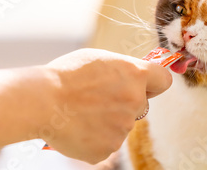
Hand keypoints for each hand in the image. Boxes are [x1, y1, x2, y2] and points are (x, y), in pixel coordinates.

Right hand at [42, 48, 171, 163]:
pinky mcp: (108, 148)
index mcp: (135, 75)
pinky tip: (79, 126)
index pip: (163, 80)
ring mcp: (123, 128)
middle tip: (98, 98)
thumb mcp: (100, 58)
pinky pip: (107, 142)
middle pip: (140, 104)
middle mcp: (135, 101)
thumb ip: (123, 69)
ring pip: (122, 124)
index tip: (146, 84)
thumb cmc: (66, 75)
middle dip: (125, 102)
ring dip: (108, 120)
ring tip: (82, 111)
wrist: (42, 102)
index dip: (154, 83)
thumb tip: (132, 78)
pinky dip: (95, 137)